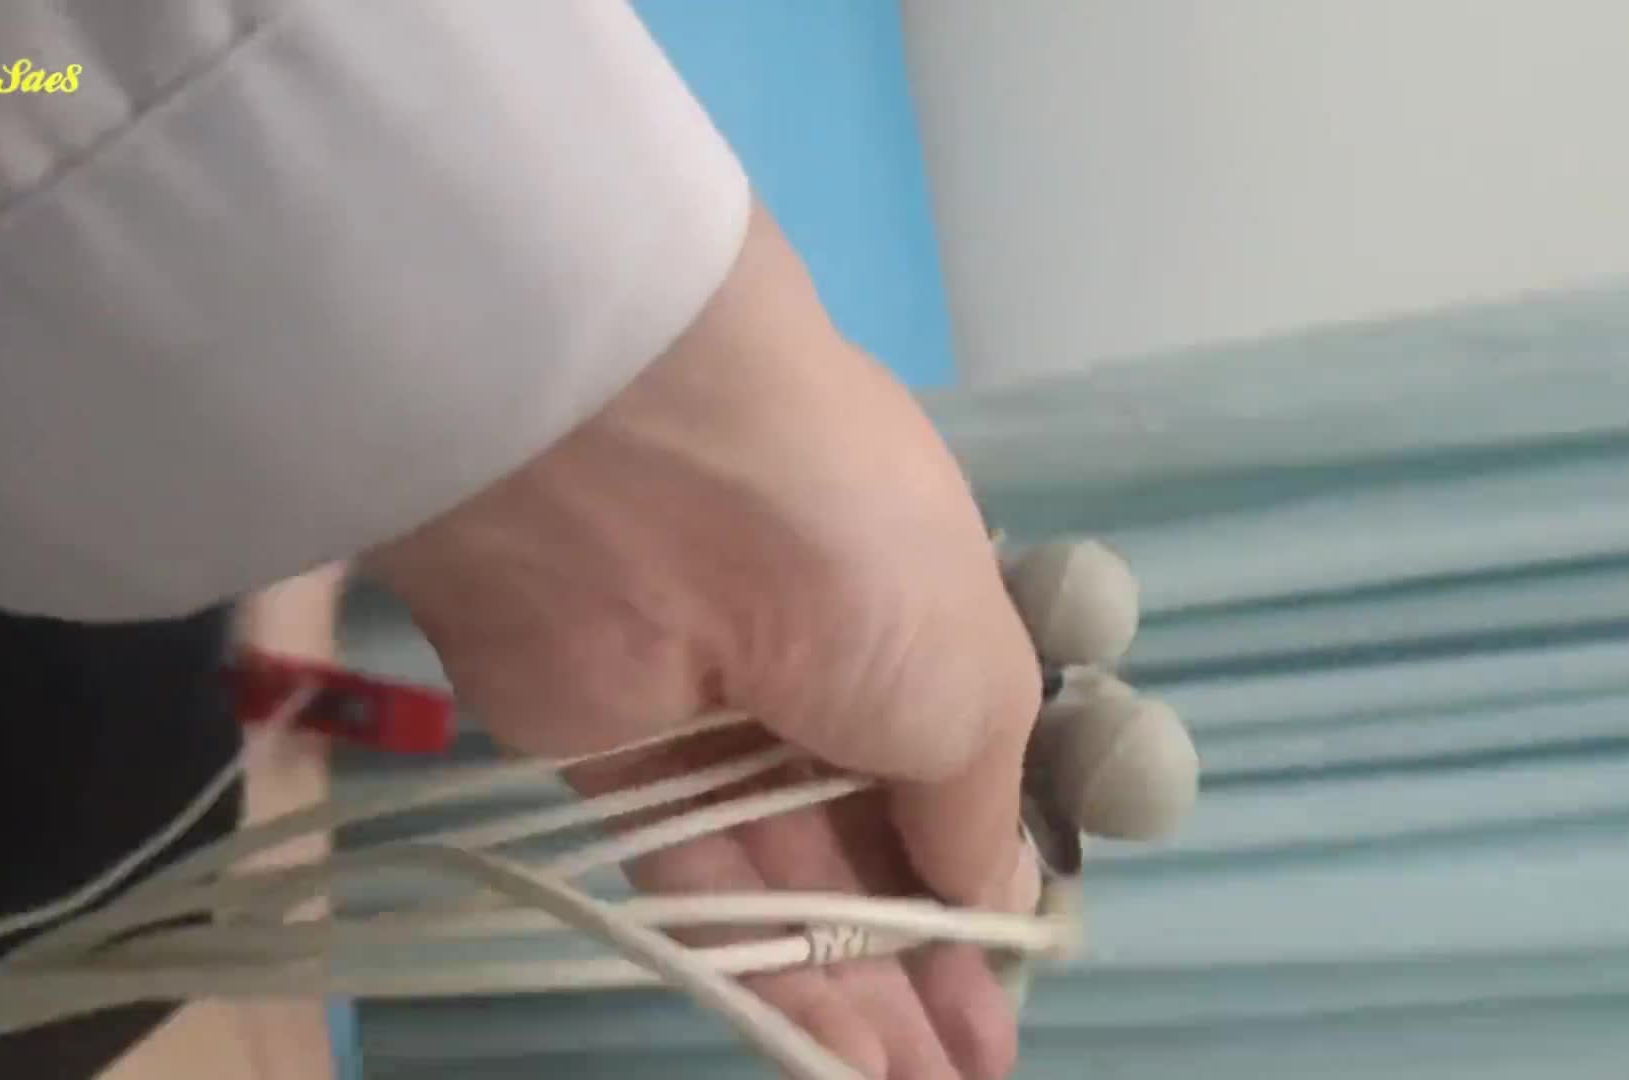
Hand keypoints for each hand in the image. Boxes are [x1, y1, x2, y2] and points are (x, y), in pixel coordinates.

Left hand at [368, 205, 1043, 1078]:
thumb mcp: (978, 687)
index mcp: (916, 614)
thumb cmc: (859, 564)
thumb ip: (980, 812)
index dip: (987, 877)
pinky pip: (700, 880)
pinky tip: (834, 1061)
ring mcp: (713, 716)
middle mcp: (817, 661)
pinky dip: (767, 971)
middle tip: (977, 1065)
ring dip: (860, 993)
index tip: (1017, 973)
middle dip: (931, 960)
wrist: (647, 482)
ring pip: (792, 878)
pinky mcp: (611, 762)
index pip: (957, 763)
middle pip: (876, 836)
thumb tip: (994, 898)